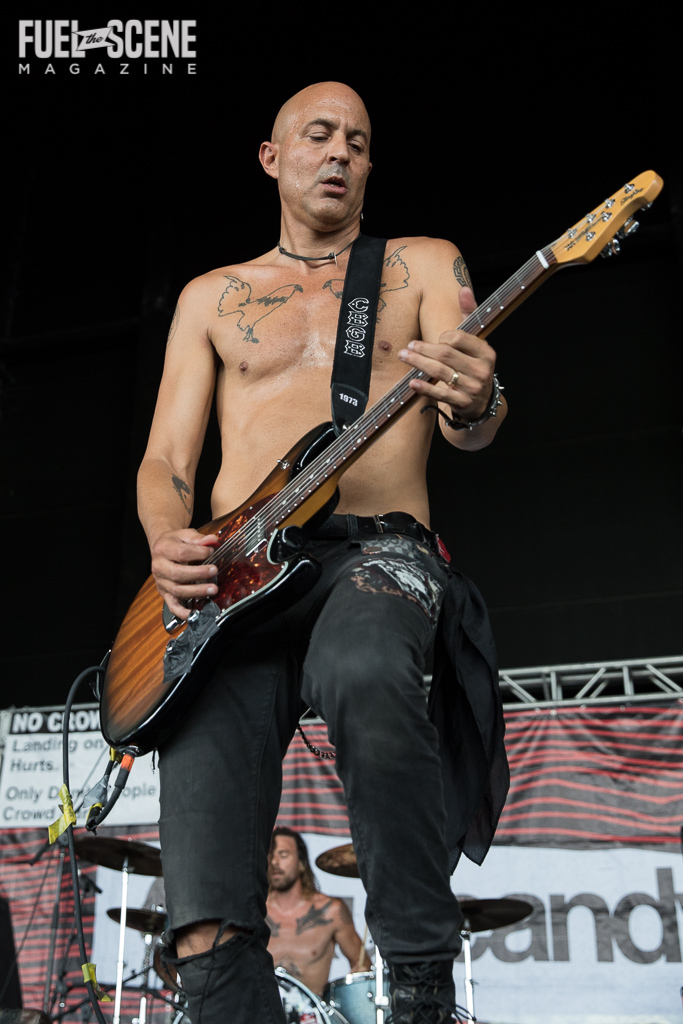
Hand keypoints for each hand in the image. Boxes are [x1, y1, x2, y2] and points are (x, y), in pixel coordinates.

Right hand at [150, 528, 218, 619]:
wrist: (161, 548)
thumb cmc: (175, 542)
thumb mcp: (185, 535)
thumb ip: (198, 538)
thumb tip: (212, 540)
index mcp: (163, 549)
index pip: (181, 553)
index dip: (198, 553)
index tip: (211, 551)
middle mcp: (159, 567)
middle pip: (177, 573)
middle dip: (198, 573)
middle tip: (214, 570)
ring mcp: (161, 582)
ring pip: (177, 590)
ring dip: (196, 591)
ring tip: (212, 589)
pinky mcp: (165, 594)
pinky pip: (172, 606)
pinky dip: (182, 612)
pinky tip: (193, 614)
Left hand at [398, 287, 495, 421]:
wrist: (483, 401)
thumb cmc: (475, 365)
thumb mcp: (477, 341)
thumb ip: (470, 315)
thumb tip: (464, 290)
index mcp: (486, 353)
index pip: (460, 339)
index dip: (443, 336)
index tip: (436, 338)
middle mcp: (481, 370)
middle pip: (445, 355)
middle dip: (423, 348)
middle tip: (408, 346)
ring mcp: (472, 388)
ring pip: (440, 373)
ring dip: (419, 363)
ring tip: (404, 356)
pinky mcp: (462, 403)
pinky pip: (440, 394)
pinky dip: (425, 387)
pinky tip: (412, 382)